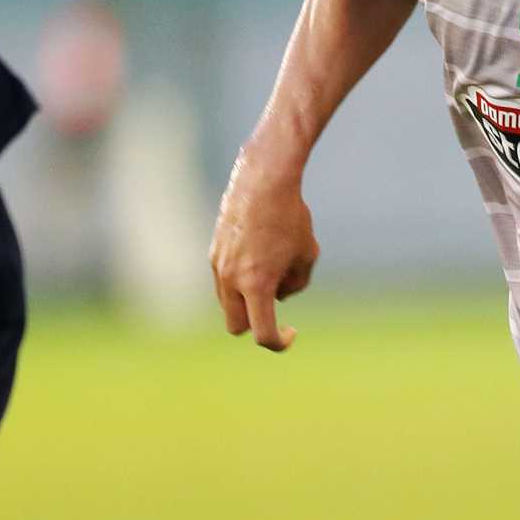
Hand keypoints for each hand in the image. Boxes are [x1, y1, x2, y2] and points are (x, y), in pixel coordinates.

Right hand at [210, 145, 318, 350]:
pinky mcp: (214, 250)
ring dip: (245, 302)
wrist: (264, 178)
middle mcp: (230, 278)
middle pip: (236, 326)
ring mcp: (217, 264)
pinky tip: (258, 254)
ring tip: (270, 271)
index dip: (280, 342)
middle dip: (256, 323)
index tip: (292, 332)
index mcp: (255, 284)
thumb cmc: (291, 216)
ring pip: (226, 303)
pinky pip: (223, 280)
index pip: (262, 334)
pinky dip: (238, 281)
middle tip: (277, 306)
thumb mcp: (306, 254)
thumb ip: (295, 284)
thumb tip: (279, 295)